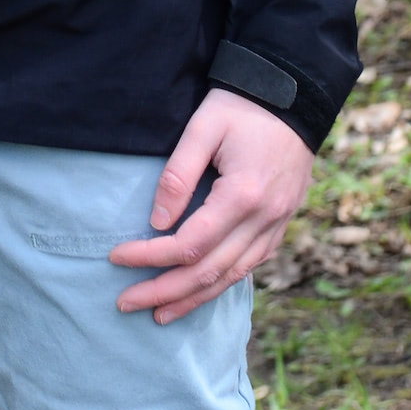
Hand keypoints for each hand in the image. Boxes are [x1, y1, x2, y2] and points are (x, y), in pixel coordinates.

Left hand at [109, 88, 312, 321]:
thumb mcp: (203, 127)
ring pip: (231, 278)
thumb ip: (178, 175)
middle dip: (164, 292)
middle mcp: (264, 220)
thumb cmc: (242, 105)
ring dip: (192, 299)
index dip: (149, 257)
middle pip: (208, 273)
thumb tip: (156, 223)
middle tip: (126, 303)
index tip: (115, 256)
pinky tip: (200, 291)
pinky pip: (250, 266)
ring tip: (158, 313)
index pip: (188, 244)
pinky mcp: (281, 224)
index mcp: (243, 196)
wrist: (295, 95)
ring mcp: (277, 226)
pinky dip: (221, 284)